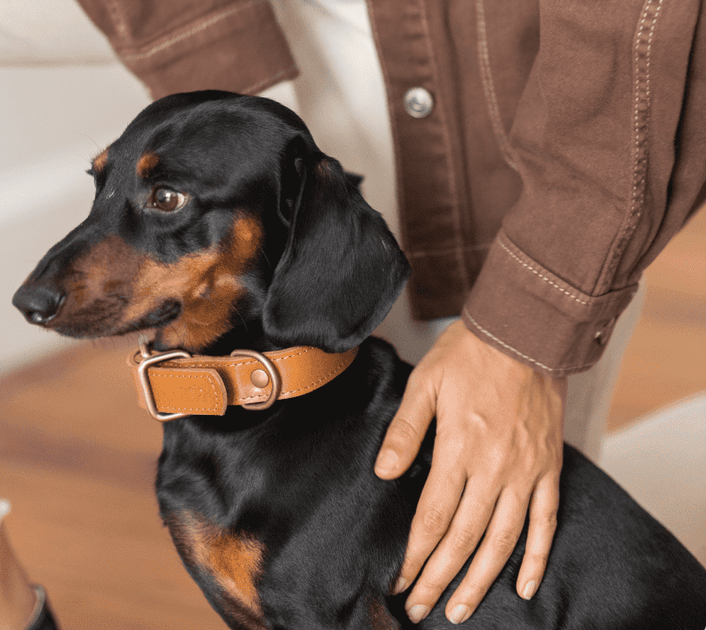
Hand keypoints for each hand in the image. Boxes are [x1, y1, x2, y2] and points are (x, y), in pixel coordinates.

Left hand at [374, 320, 565, 622]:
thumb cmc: (471, 353)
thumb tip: (383, 473)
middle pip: (464, 538)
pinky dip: (535, 558)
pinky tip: (523, 586)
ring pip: (503, 541)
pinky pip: (545, 522)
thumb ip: (405, 430)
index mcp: (461, 447)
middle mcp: (495, 468)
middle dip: (439, 579)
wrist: (526, 331)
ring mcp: (527, 471)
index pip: (433, 517)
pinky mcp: (549, 467)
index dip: (415, 556)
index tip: (399, 580)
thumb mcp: (425, 382)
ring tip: (460, 609)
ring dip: (480, 580)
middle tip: (419, 609)